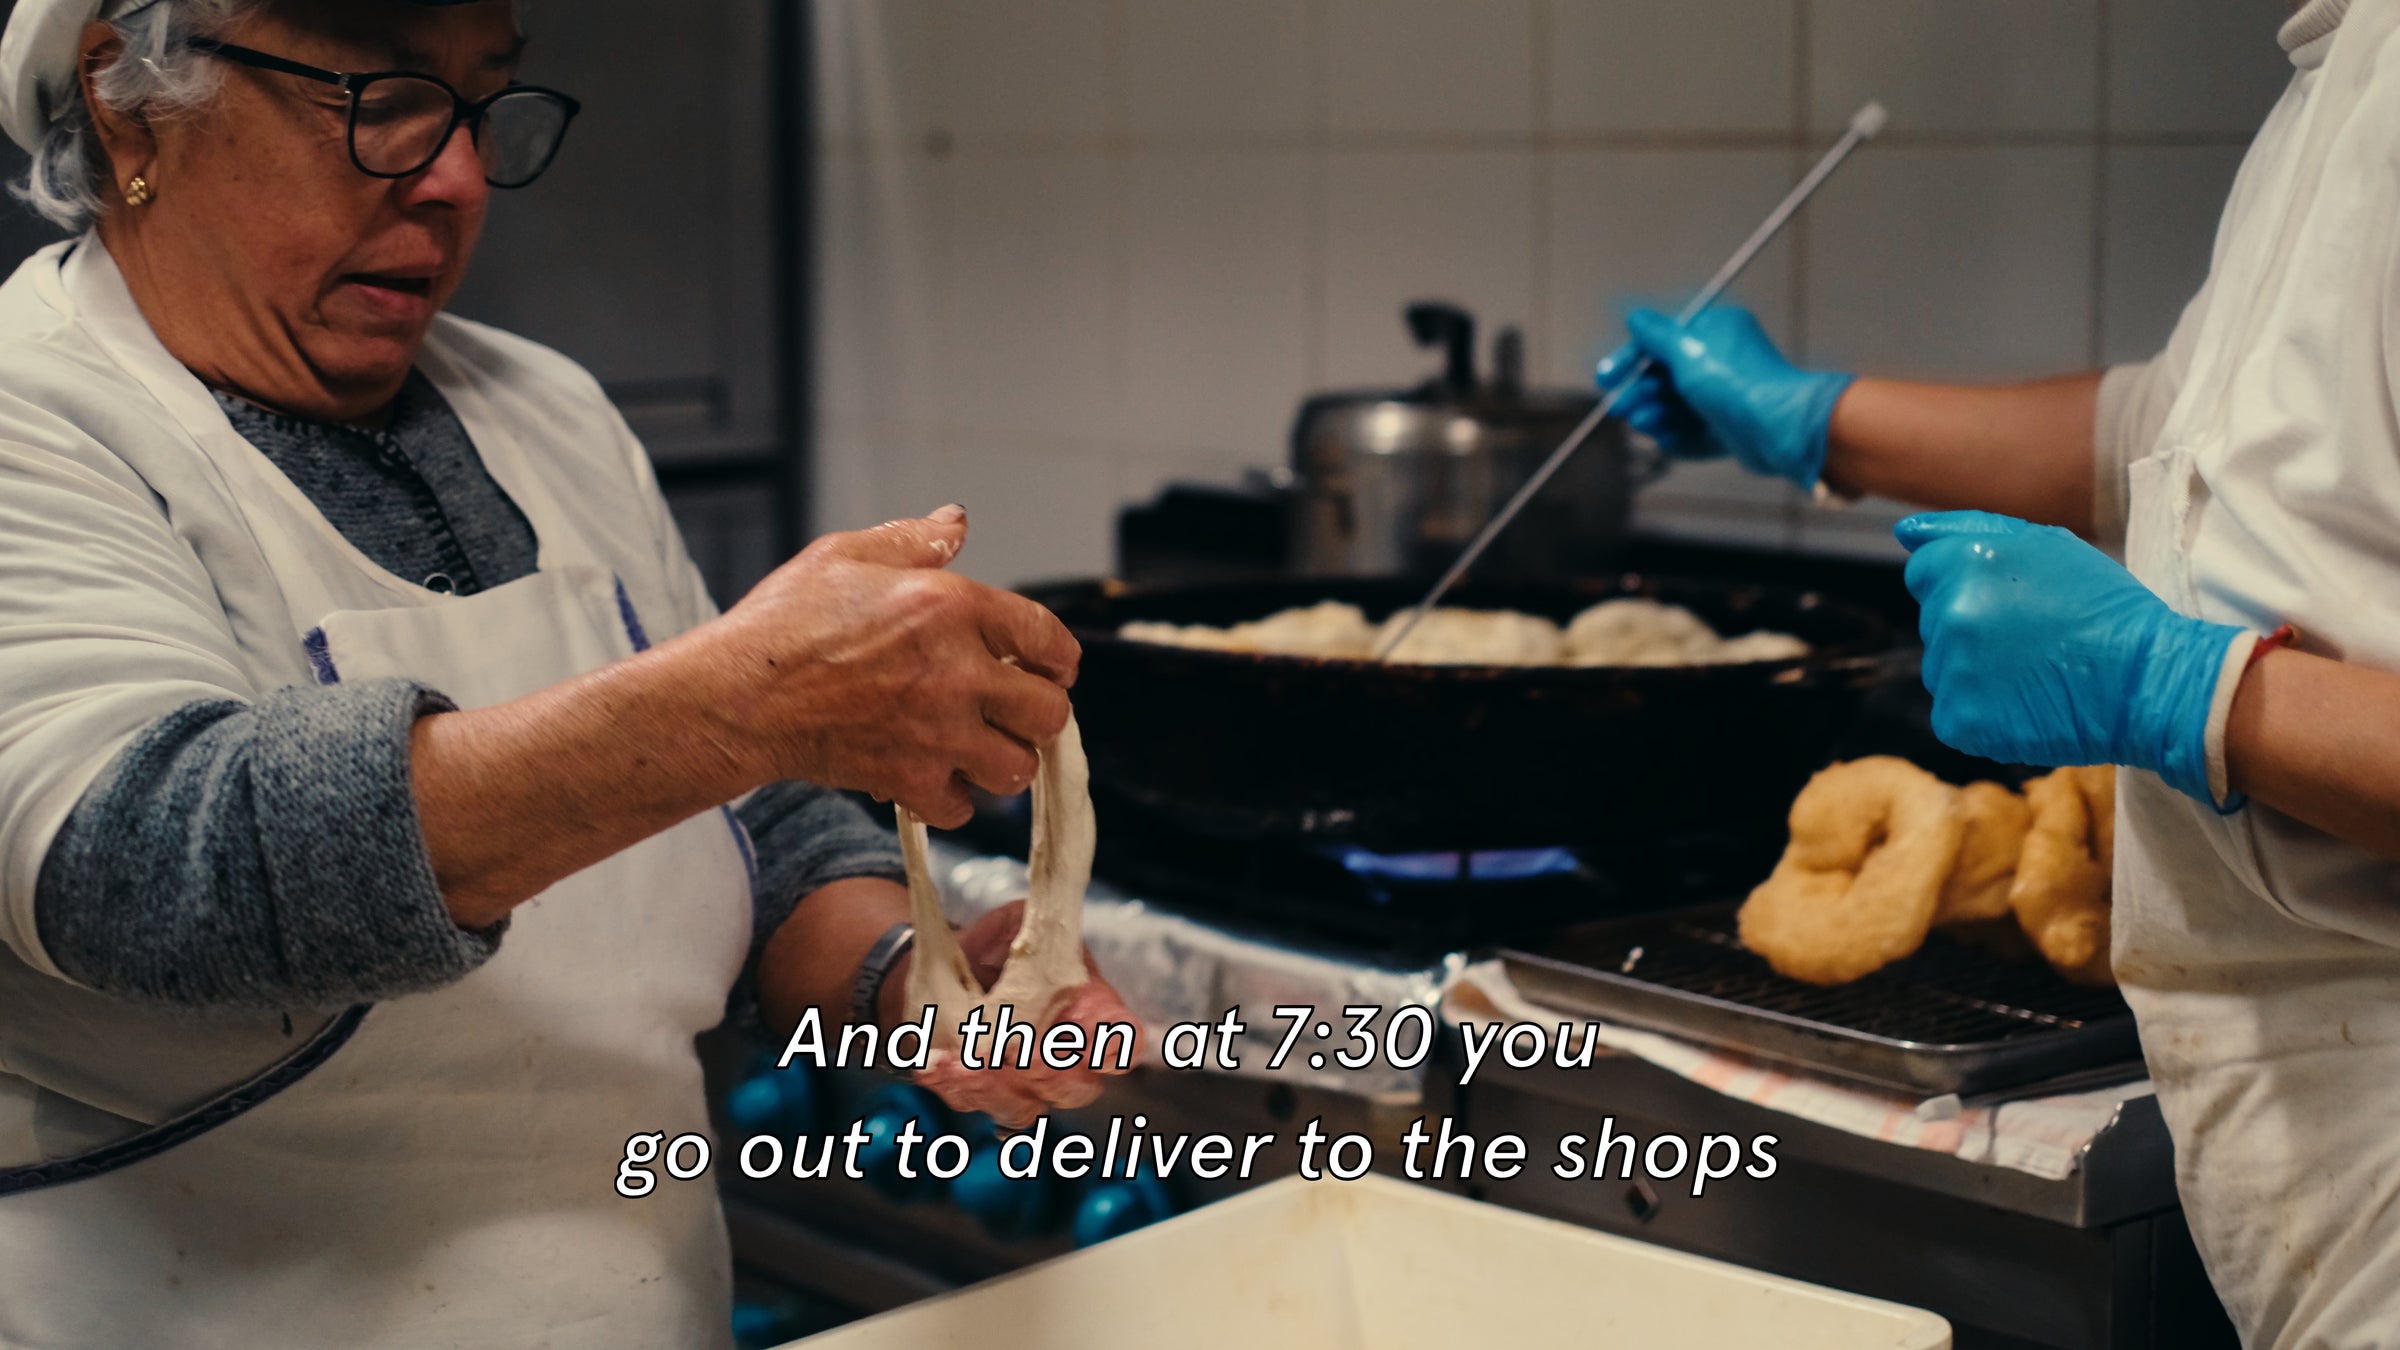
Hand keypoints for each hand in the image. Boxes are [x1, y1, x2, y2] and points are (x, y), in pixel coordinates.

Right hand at [700, 506, 1080, 826]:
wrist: (738, 695)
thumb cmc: (783, 624)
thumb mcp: (847, 555)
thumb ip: (913, 541)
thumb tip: (956, 522)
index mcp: (952, 607)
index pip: (1047, 637)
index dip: (1058, 658)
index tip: (1053, 670)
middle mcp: (959, 671)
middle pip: (1049, 713)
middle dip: (1038, 715)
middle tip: (1014, 713)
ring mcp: (939, 732)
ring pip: (1016, 768)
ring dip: (1002, 761)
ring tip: (977, 749)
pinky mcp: (910, 779)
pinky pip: (962, 808)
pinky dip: (951, 799)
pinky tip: (931, 777)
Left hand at [889, 899, 1139, 1127]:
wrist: (945, 971)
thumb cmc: (996, 947)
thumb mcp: (1019, 924)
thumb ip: (1039, 924)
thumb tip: (1046, 925)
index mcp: (1090, 1013)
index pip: (1123, 1040)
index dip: (1116, 1044)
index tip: (1093, 1035)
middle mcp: (1066, 1060)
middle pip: (1078, 1087)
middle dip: (1049, 1071)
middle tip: (1019, 1049)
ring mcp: (1026, 1087)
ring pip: (1026, 1107)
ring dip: (994, 1085)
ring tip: (962, 1059)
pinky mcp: (982, 1096)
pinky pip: (973, 1103)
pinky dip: (953, 1084)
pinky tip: (936, 1062)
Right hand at [1595, 306, 1853, 487]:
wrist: (1780, 427)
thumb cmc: (1736, 381)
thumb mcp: (1686, 348)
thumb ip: (1656, 334)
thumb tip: (1637, 318)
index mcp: (1714, 332)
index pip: (1661, 340)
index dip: (1630, 358)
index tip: (1607, 378)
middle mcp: (1720, 361)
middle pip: (1666, 377)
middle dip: (1640, 393)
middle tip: (1620, 408)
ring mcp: (1726, 396)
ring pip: (1678, 407)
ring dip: (1656, 416)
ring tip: (1644, 424)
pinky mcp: (1731, 429)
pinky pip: (1695, 433)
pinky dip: (1679, 438)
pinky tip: (1666, 441)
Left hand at [1896, 510, 2242, 803]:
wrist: (2148, 680)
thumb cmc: (2103, 607)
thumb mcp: (2046, 545)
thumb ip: (1965, 530)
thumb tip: (1904, 533)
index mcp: (1967, 561)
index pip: (1924, 576)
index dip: (1967, 588)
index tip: (2011, 603)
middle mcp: (1952, 612)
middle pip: (1933, 623)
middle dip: (1972, 630)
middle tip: (2034, 640)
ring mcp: (1953, 669)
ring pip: (1942, 670)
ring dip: (1975, 674)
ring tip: (2035, 673)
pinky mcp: (1960, 719)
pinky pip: (1953, 715)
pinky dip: (1983, 716)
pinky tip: (2026, 707)